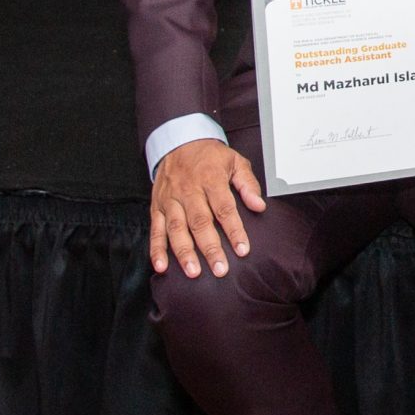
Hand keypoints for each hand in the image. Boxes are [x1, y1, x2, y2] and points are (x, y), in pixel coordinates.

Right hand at [150, 138, 265, 279]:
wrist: (179, 142)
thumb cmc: (210, 156)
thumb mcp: (235, 162)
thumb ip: (248, 184)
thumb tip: (259, 205)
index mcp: (210, 179)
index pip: (224, 208)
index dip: (234, 230)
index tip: (242, 249)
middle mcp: (189, 191)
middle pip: (200, 222)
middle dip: (210, 248)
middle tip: (220, 269)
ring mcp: (170, 200)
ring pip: (176, 229)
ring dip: (184, 252)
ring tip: (194, 272)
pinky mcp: (157, 207)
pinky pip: (155, 230)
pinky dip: (156, 249)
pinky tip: (161, 266)